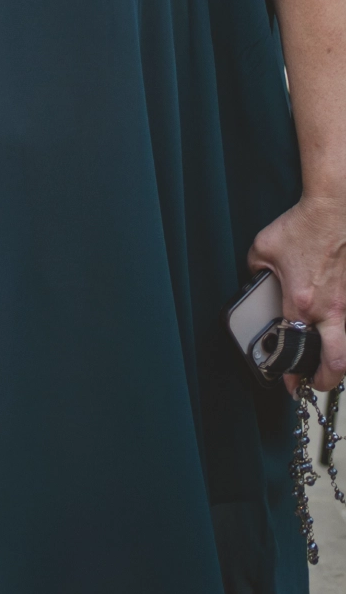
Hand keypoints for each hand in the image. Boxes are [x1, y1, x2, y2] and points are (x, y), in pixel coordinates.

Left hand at [249, 194, 345, 393]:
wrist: (335, 208)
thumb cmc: (303, 226)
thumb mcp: (263, 248)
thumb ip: (256, 272)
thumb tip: (257, 284)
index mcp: (302, 301)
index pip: (293, 346)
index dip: (290, 370)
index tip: (288, 381)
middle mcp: (329, 308)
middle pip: (335, 362)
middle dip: (324, 381)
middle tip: (314, 385)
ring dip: (336, 361)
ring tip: (324, 365)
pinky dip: (342, 335)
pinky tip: (333, 334)